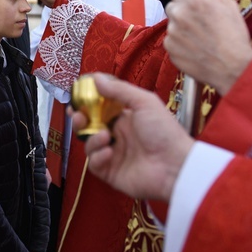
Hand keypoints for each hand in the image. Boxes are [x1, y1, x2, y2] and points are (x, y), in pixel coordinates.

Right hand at [71, 73, 192, 200]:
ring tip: (106, 136)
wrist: (175, 165)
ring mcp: (114, 155)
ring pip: (89, 145)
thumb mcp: (144, 102)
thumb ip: (119, 90)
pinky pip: (95, 164)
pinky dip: (98, 157)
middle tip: (77, 116)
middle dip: (80, 121)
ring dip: (92, 139)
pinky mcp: (112, 173)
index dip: (86, 105)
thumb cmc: (165, 132)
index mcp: (125, 118)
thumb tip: (96, 78)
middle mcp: (118, 136)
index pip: (99, 109)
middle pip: (89, 127)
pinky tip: (109, 152)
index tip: (76, 98)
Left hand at [164, 0, 251, 94]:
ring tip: (200, 38)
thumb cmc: (234, 38)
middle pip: (172, 6)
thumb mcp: (231, 8)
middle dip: (183, 11)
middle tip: (197, 22)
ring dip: (182, 28)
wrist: (232, 67)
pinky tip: (195, 48)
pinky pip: (171, 40)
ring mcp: (172, 32)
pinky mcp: (169, 48)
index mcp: (194, 0)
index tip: (190, 0)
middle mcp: (180, 14)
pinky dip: (180, 44)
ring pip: (172, 25)